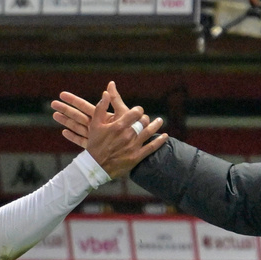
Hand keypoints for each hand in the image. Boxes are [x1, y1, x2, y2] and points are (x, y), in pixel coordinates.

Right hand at [52, 81, 167, 178]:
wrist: (95, 166)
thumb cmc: (95, 144)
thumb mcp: (95, 124)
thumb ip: (101, 107)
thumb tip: (106, 93)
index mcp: (119, 125)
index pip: (135, 112)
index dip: (138, 110)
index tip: (138, 111)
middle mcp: (128, 135)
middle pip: (143, 121)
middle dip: (145, 118)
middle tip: (145, 118)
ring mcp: (133, 146)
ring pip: (149, 132)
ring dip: (156, 125)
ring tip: (160, 121)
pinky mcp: (137, 156)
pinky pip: (152, 147)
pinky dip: (160, 140)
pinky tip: (165, 136)